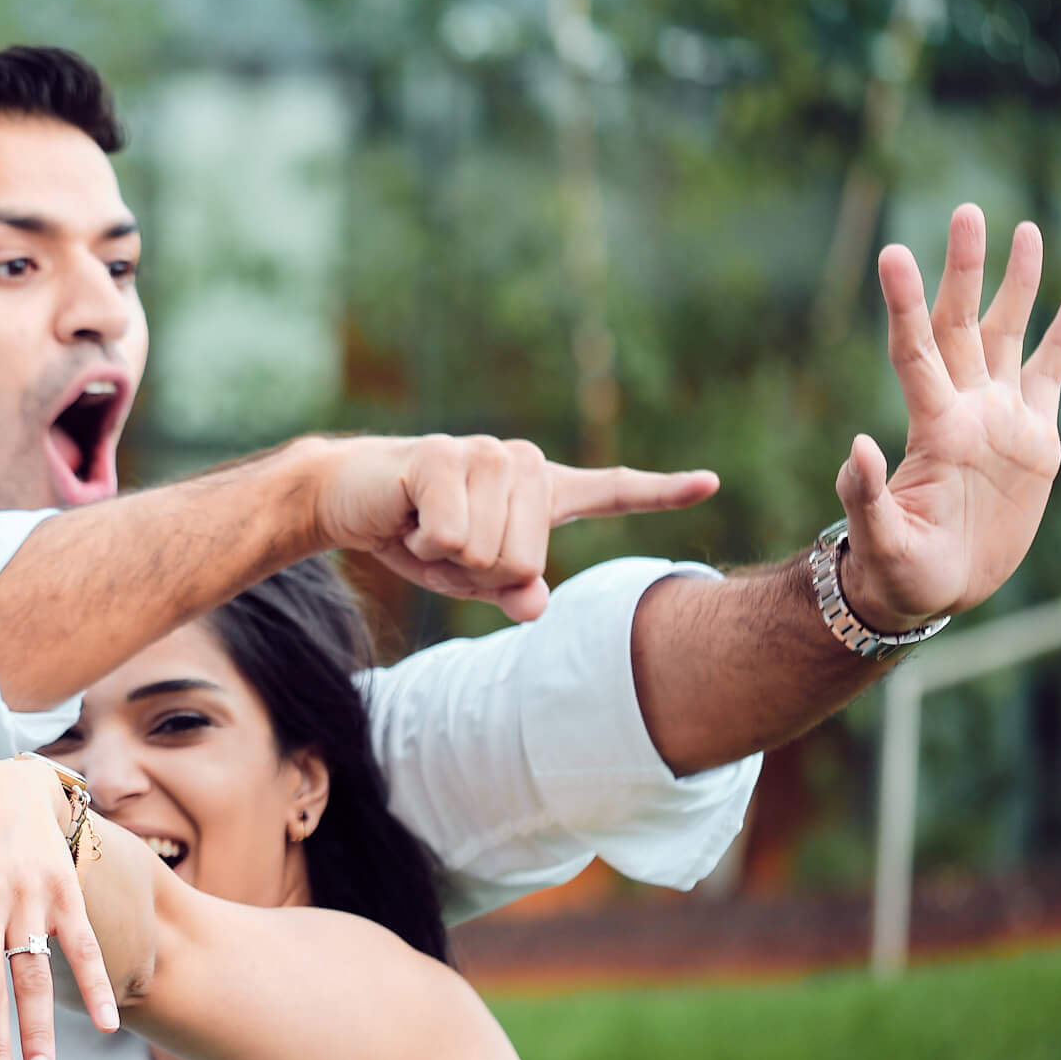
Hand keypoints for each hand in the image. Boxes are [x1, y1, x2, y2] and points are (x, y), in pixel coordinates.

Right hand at [311, 435, 719, 619]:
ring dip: (445, 558)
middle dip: (477, 574)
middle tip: (445, 545)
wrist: (350, 499)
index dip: (660, 492)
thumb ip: (510, 591)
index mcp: (541, 491)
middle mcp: (523, 464)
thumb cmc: (418, 536)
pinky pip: (452, 536)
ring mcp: (485, 455)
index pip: (610, 491)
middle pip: (526, 561)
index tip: (710, 484)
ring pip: (489, 552)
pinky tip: (408, 518)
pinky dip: (422, 545)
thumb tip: (536, 604)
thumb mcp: (470, 579)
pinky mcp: (443, 457)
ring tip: (426, 528)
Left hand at [840, 206, 1060, 630]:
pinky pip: (1048, 378)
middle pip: (963, 323)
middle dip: (966, 268)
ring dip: (1017, 285)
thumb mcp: (881, 541)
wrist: (932, 592)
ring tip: (1026, 229)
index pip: (914, 350)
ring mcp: (999, 421)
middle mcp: (964, 410)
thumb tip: (855, 448)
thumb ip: (865, 497)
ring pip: (1009, 336)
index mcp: (931, 428)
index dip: (903, 304)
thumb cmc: (897, 572)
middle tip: (968, 209)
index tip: (892, 254)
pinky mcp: (1033, 441)